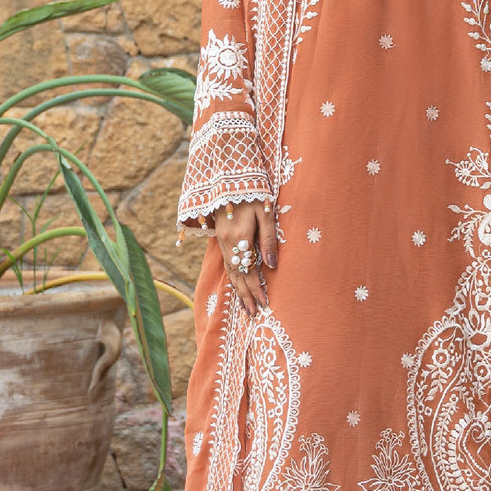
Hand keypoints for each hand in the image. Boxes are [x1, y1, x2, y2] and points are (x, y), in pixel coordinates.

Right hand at [212, 201, 277, 317]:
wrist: (230, 175)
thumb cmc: (253, 191)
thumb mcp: (265, 212)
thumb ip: (268, 239)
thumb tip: (271, 265)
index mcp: (240, 237)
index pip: (249, 270)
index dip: (257, 288)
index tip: (264, 304)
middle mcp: (227, 242)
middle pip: (237, 275)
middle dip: (246, 295)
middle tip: (253, 314)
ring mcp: (221, 239)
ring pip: (229, 270)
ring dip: (237, 289)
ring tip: (245, 306)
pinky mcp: (219, 236)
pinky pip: (226, 263)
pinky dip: (231, 277)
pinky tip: (236, 285)